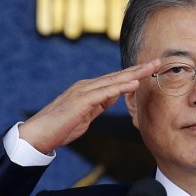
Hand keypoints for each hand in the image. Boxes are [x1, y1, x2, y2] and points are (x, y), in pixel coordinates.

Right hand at [18, 60, 160, 153]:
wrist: (38, 135)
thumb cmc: (60, 127)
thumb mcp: (86, 115)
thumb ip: (99, 105)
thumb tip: (114, 97)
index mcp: (88, 90)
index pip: (116, 80)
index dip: (134, 74)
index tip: (150, 69)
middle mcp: (86, 86)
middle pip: (118, 76)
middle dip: (138, 69)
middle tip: (157, 61)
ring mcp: (83, 92)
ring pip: (113, 81)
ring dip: (134, 74)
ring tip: (151, 68)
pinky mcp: (81, 101)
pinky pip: (104, 92)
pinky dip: (120, 87)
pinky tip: (134, 84)